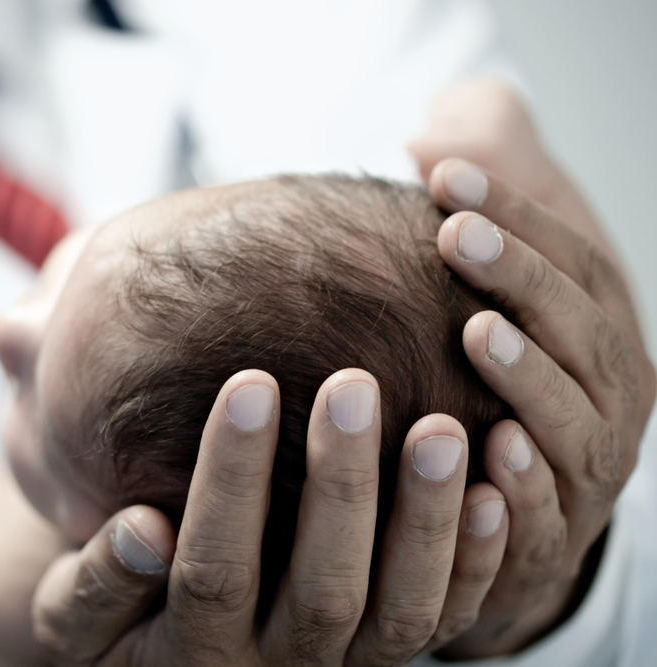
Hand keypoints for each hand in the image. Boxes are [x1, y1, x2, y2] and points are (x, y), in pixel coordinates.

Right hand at [33, 369, 511, 665]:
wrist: (162, 663)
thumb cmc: (107, 621)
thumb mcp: (73, 615)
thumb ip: (97, 583)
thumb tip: (139, 531)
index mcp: (193, 652)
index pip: (215, 568)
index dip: (231, 481)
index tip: (248, 386)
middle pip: (322, 589)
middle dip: (340, 487)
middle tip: (354, 386)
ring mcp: (342, 665)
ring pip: (400, 613)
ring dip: (424, 521)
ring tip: (443, 428)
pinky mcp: (385, 650)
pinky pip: (446, 620)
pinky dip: (474, 560)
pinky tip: (494, 487)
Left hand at [426, 158, 655, 656]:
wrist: (513, 501)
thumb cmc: (500, 374)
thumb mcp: (502, 281)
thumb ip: (484, 203)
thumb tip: (431, 136)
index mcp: (602, 326)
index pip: (569, 257)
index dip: (515, 211)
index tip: (440, 177)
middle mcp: (610, 394)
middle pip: (579, 328)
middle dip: (522, 279)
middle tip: (455, 236)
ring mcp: (588, 470)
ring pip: (575, 421)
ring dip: (531, 376)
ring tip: (477, 334)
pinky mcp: (552, 538)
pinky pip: (550, 515)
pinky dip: (528, 484)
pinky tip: (492, 447)